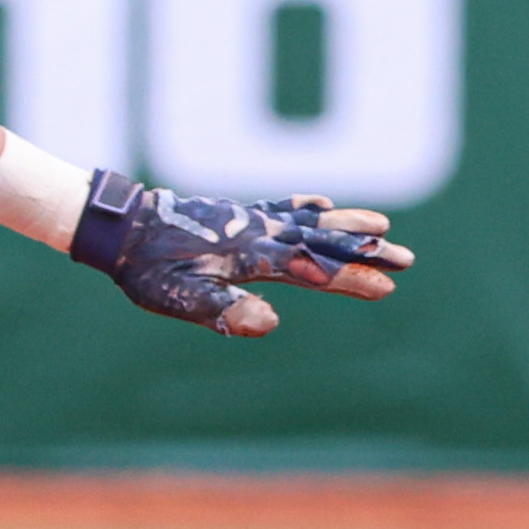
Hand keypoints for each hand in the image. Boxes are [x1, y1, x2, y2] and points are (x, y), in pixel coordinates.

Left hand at [72, 174, 411, 336]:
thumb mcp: (181, 297)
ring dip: (345, 226)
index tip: (385, 287)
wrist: (121, 228)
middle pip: (322, 241)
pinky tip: (321, 204)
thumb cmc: (147, 269)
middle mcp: (258, 232)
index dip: (349, 279)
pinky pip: (279, 208)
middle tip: (406, 259)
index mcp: (251, 255)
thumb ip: (225, 309)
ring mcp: (249, 220)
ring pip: (308, 221)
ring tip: (381, 228)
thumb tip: (270, 323)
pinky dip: (304, 206)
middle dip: (364, 252)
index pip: (312, 269)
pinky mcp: (236, 215)